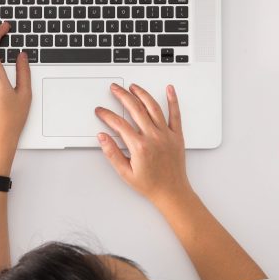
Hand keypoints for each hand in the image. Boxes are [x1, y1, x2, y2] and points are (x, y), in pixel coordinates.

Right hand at [95, 84, 191, 203]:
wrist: (172, 192)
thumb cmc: (150, 185)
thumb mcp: (125, 173)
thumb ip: (112, 153)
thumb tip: (102, 137)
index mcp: (139, 146)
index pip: (119, 124)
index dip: (107, 115)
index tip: (101, 111)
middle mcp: (153, 137)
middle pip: (135, 109)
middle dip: (122, 96)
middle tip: (115, 89)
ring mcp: (166, 135)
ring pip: (153, 107)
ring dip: (142, 94)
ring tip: (133, 87)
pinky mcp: (177, 136)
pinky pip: (175, 114)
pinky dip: (173, 100)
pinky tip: (169, 89)